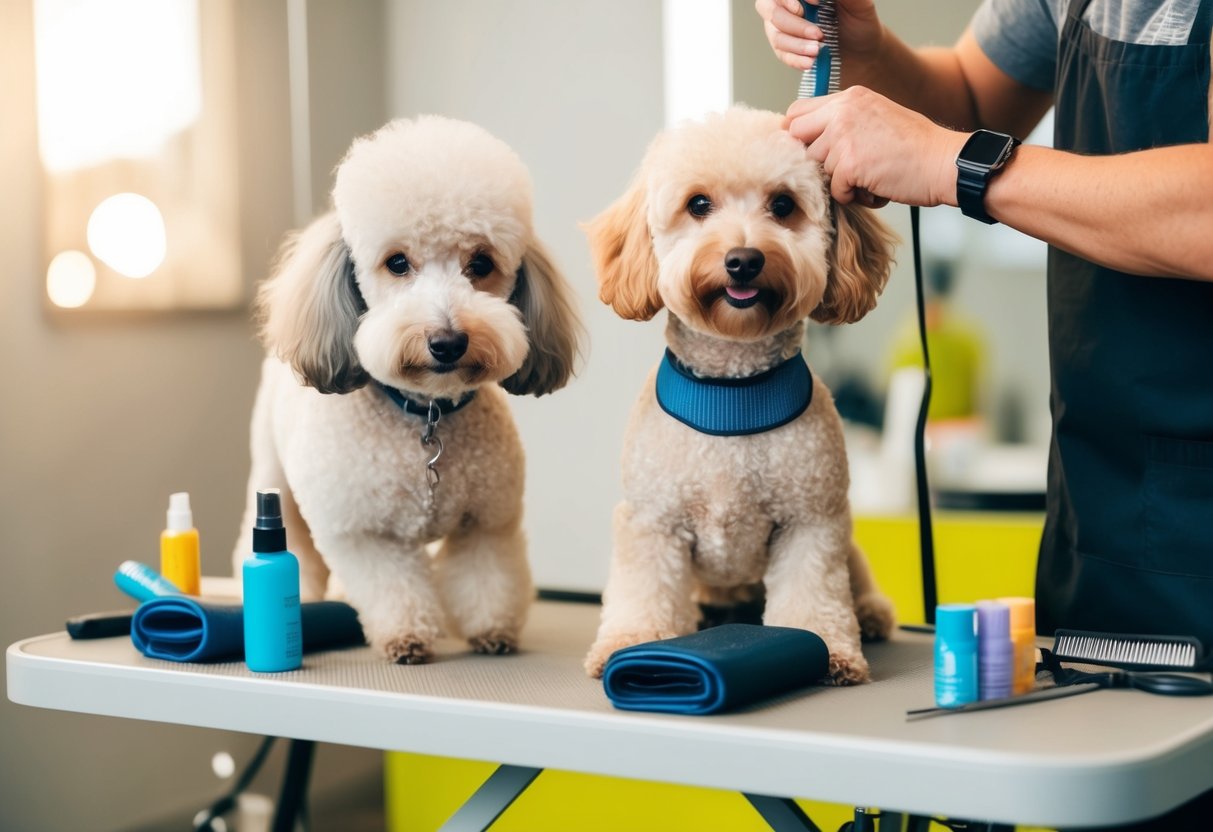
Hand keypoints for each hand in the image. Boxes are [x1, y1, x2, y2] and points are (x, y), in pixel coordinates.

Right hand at [755, 0, 883, 71]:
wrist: (863, 52)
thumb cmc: (860, 23)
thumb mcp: (858, 4)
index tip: (817, 4)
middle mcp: (789, 6)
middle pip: (771, 9)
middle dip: (793, 24)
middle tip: (818, 34)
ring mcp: (784, 28)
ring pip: (776, 35)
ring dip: (796, 45)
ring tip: (817, 50)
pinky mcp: (786, 50)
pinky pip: (782, 54)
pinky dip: (795, 59)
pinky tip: (810, 62)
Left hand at [785, 87, 967, 206]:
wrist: (944, 162)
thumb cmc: (915, 146)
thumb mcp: (876, 117)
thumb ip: (844, 121)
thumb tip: (810, 139)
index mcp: (849, 98)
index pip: (797, 112)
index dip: (800, 134)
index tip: (814, 148)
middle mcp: (843, 112)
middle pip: (798, 139)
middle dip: (817, 157)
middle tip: (847, 165)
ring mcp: (844, 137)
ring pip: (818, 167)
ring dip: (841, 179)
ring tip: (871, 174)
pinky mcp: (850, 165)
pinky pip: (836, 190)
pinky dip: (855, 196)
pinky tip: (877, 186)